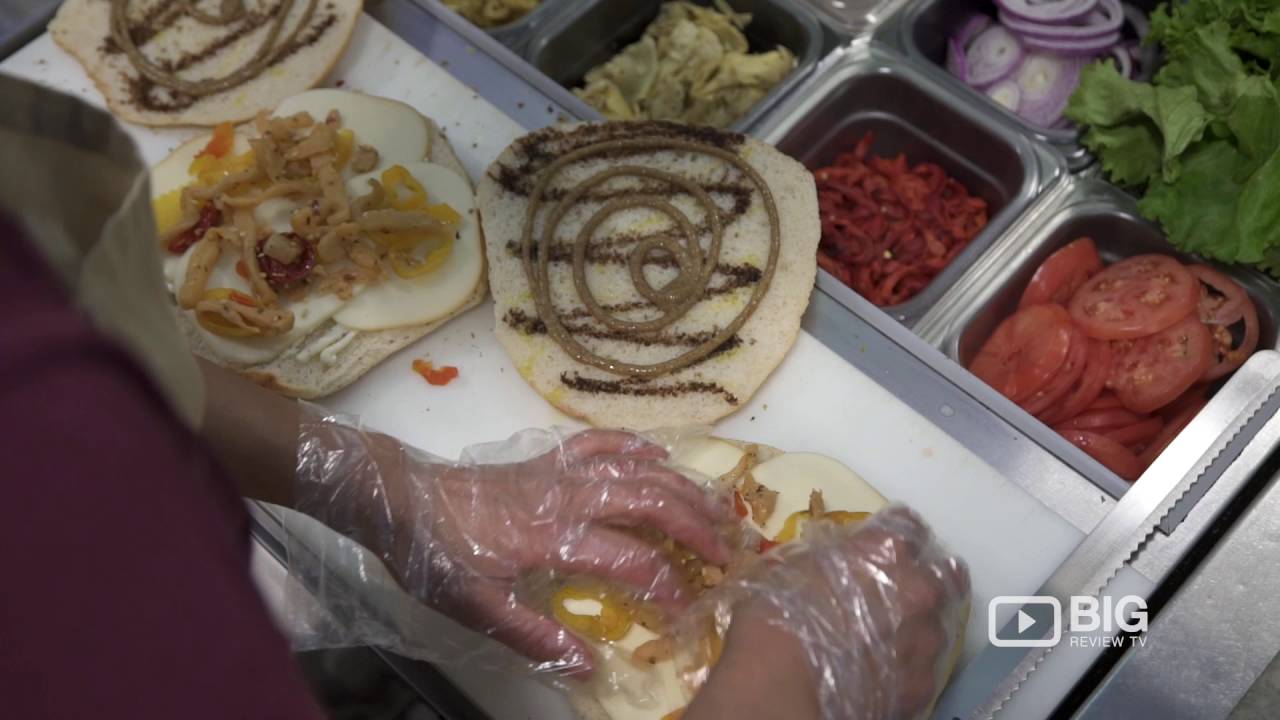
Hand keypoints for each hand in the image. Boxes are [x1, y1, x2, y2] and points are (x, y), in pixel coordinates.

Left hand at [296, 421, 730, 676]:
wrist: (397, 495)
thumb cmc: (435, 555)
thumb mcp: (476, 608)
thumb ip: (535, 636)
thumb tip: (591, 666)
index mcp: (554, 537)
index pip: (631, 560)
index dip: (668, 586)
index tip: (688, 610)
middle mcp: (567, 496)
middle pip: (650, 501)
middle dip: (696, 526)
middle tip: (728, 553)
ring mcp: (559, 470)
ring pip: (636, 469)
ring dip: (681, 485)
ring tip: (717, 504)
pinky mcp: (545, 458)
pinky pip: (600, 443)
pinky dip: (634, 447)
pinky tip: (658, 455)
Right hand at [683, 506, 968, 719]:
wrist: (782, 686)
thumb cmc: (776, 617)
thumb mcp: (791, 567)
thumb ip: (826, 559)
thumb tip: (831, 561)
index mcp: (885, 552)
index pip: (907, 526)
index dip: (895, 532)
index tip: (886, 541)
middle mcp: (917, 590)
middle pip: (945, 572)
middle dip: (929, 576)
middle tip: (906, 587)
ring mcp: (925, 641)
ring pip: (939, 625)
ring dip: (920, 626)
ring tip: (893, 638)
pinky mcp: (923, 687)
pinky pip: (925, 671)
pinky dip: (910, 669)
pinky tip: (887, 674)